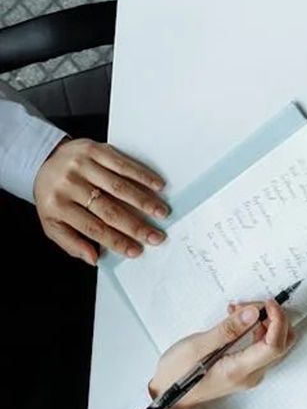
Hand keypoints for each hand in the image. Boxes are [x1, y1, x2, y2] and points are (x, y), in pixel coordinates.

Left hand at [33, 139, 169, 264]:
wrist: (43, 160)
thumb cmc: (54, 196)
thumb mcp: (53, 223)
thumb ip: (71, 243)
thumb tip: (94, 259)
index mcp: (57, 206)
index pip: (93, 228)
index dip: (117, 241)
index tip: (137, 250)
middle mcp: (68, 184)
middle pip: (108, 210)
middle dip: (136, 226)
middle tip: (156, 236)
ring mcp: (81, 165)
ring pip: (118, 187)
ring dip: (144, 201)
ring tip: (162, 213)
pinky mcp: (93, 149)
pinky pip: (122, 164)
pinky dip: (142, 175)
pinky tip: (157, 185)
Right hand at [150, 300, 296, 408]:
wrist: (169, 397)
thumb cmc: (177, 375)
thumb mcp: (196, 347)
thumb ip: (227, 330)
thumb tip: (253, 314)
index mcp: (239, 370)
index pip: (275, 345)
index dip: (278, 320)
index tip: (268, 304)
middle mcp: (251, 374)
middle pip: (281, 343)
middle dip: (272, 318)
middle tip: (249, 306)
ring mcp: (251, 373)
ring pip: (274, 343)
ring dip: (264, 322)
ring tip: (238, 310)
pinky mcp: (247, 368)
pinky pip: (262, 346)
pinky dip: (257, 329)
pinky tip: (238, 320)